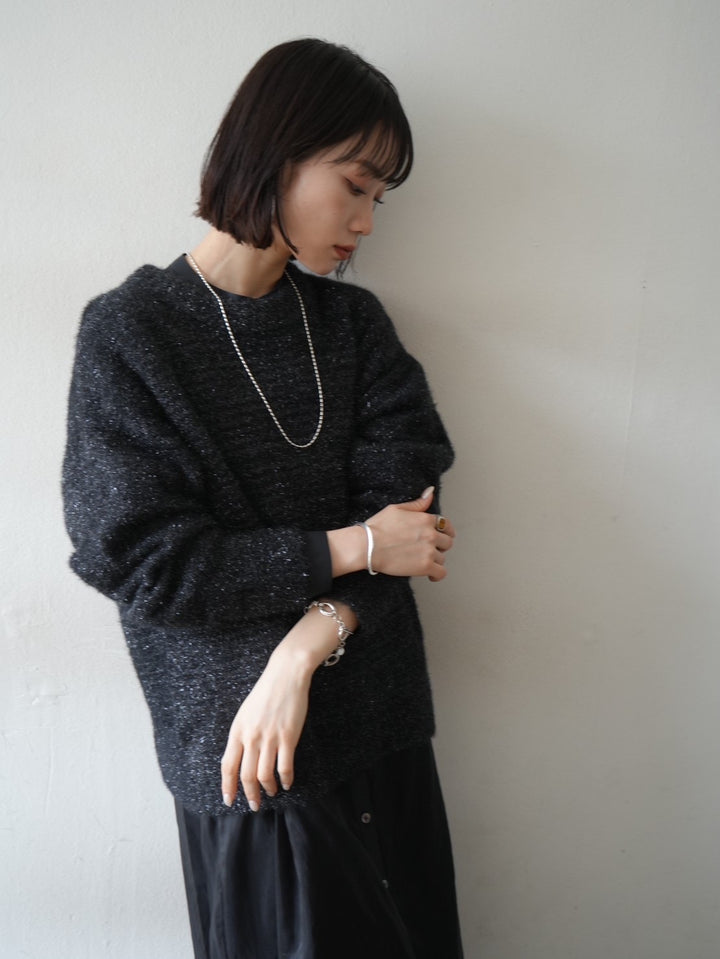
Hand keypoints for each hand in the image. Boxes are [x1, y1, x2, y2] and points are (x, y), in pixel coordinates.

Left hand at [220, 655, 309, 810]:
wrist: (285, 675)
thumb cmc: (265, 692)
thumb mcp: (245, 713)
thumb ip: (240, 735)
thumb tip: (237, 758)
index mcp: (237, 731)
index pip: (227, 766)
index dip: (228, 787)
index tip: (229, 801)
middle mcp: (251, 737)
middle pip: (246, 775)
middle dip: (249, 795)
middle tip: (254, 805)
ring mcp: (270, 737)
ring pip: (264, 775)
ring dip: (268, 789)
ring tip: (272, 793)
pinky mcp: (288, 736)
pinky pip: (285, 766)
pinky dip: (286, 779)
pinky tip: (288, 783)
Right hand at [367, 486, 455, 580]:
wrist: (367, 546)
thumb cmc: (377, 527)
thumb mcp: (396, 508)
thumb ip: (418, 503)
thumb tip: (430, 492)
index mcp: (425, 519)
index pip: (445, 525)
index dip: (444, 532)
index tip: (442, 536)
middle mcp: (431, 534)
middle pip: (447, 542)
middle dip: (440, 546)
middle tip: (429, 549)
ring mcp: (429, 551)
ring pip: (442, 558)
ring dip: (434, 560)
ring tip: (422, 560)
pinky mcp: (425, 566)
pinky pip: (441, 572)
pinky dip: (437, 574)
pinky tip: (431, 574)